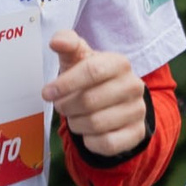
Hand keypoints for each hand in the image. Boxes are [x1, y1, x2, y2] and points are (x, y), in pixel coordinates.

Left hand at [43, 30, 145, 154]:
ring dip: (76, 123)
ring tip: (75, 117)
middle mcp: (133, 85)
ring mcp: (137, 110)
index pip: (92, 71)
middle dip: (67, 106)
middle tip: (61, 106)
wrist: (116, 103)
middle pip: (90, 101)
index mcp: (119, 63)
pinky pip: (107, 143)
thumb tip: (56, 41)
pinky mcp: (137, 133)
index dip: (65, 83)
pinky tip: (88, 132)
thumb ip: (67, 44)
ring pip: (96, 124)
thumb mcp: (79, 59)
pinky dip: (90, 141)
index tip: (47, 93)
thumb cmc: (91, 78)